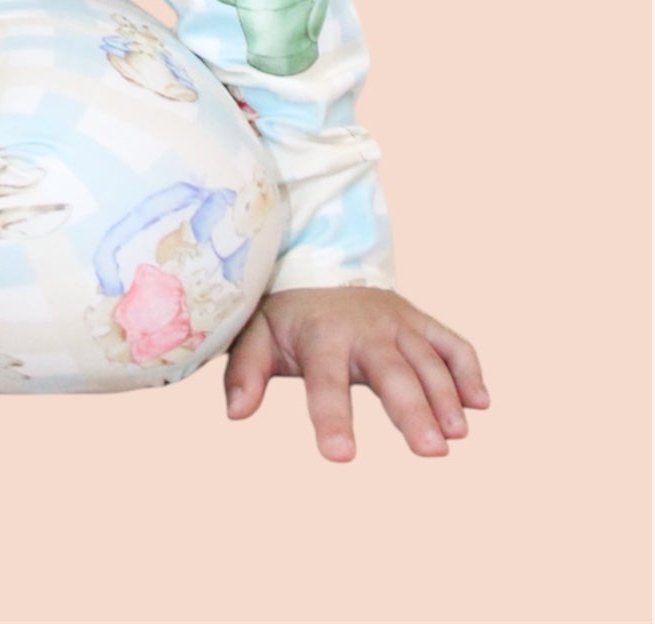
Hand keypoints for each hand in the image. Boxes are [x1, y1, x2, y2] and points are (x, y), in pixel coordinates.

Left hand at [224, 285, 488, 461]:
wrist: (314, 257)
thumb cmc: (284, 310)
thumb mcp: (255, 333)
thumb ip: (245, 372)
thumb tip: (235, 413)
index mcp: (322, 335)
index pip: (326, 382)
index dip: (332, 418)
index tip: (340, 457)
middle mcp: (366, 329)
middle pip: (393, 373)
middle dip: (413, 411)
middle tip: (433, 451)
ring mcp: (399, 324)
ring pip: (428, 361)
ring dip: (446, 397)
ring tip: (457, 435)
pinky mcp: (420, 322)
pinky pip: (451, 343)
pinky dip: (468, 369)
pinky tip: (480, 403)